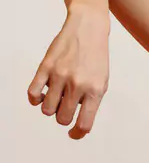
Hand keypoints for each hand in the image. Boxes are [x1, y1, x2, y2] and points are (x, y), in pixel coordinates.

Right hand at [27, 5, 109, 138]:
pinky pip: (32, 94)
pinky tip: (42, 94)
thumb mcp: (101, 82)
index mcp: (95, 91)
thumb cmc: (96, 58)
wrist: (88, 29)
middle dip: (63, 117)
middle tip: (66, 106)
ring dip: (50, 108)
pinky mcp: (45, 67)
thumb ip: (91, 103)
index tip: (73, 133)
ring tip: (56, 97)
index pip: (84, 124)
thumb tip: (78, 124)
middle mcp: (77, 85)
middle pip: (62, 118)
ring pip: (47, 109)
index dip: (77, 133)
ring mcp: (60, 75)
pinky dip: (35, 98)